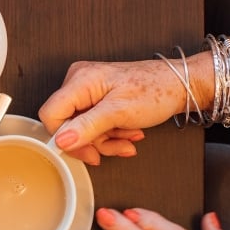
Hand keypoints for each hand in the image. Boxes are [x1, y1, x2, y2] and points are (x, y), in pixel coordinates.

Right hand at [38, 57, 201, 164]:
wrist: (178, 85)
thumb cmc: (156, 90)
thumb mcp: (119, 112)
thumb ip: (87, 127)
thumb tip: (62, 140)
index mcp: (80, 80)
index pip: (51, 114)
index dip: (64, 136)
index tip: (85, 148)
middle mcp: (79, 82)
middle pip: (68, 124)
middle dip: (93, 140)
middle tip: (114, 145)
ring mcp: (88, 90)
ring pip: (82, 128)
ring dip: (106, 139)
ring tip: (128, 137)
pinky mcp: (97, 98)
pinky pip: (93, 123)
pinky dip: (110, 133)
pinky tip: (127, 132)